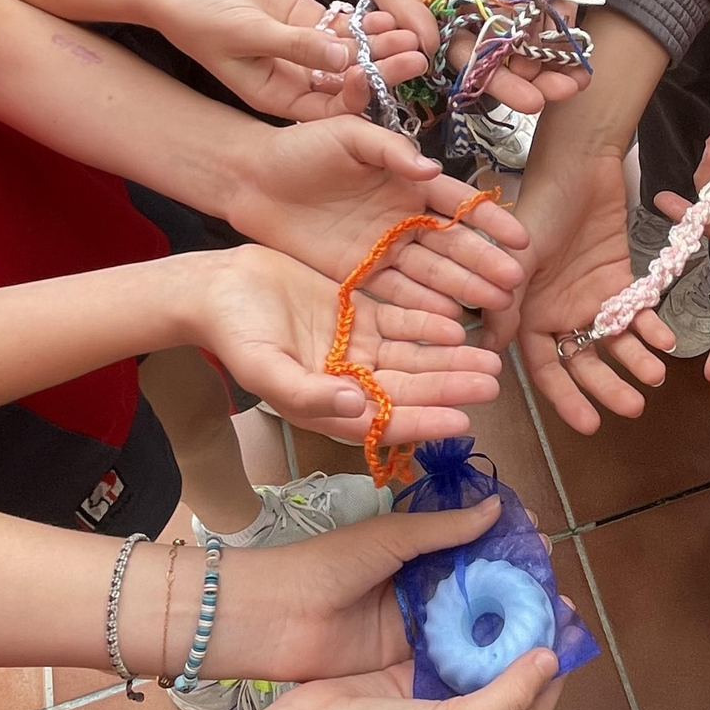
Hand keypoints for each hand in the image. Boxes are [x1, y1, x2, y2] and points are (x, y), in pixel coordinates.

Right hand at [139, 0, 427, 120]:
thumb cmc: (198, 16)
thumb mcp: (247, 33)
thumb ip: (296, 45)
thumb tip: (342, 57)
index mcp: (277, 95)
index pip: (326, 108)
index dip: (356, 98)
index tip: (379, 78)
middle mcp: (295, 78)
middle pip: (346, 80)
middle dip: (381, 69)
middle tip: (414, 56)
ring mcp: (303, 48)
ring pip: (349, 51)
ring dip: (378, 44)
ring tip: (409, 33)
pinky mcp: (305, 20)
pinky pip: (341, 25)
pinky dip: (362, 21)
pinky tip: (386, 15)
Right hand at [187, 245, 501, 440]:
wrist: (216, 286)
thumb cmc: (231, 332)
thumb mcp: (263, 366)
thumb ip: (307, 392)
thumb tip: (354, 407)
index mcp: (325, 406)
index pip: (384, 421)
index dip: (424, 422)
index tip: (462, 423)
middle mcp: (346, 381)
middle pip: (409, 388)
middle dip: (450, 388)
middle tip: (493, 384)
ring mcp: (354, 346)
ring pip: (412, 356)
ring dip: (449, 359)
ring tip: (489, 359)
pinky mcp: (357, 313)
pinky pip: (401, 321)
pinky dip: (428, 324)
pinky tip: (458, 325)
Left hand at [226, 116, 529, 315]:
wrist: (252, 177)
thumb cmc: (303, 146)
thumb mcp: (348, 134)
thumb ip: (389, 150)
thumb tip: (430, 170)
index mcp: (407, 181)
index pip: (458, 202)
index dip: (489, 220)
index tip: (520, 237)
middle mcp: (403, 217)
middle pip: (452, 244)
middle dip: (485, 262)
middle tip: (514, 282)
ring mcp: (383, 248)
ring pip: (432, 271)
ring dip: (463, 287)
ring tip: (495, 304)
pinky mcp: (359, 273)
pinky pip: (397, 292)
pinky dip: (423, 304)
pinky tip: (450, 317)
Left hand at [241, 496, 565, 705]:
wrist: (279, 616)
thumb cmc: (329, 563)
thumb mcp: (391, 534)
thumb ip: (444, 526)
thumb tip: (496, 507)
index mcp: (412, 541)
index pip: (467, 533)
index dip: (501, 532)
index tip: (536, 529)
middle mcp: (419, 578)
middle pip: (475, 575)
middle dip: (512, 572)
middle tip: (549, 570)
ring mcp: (416, 618)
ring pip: (469, 612)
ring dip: (502, 609)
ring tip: (544, 604)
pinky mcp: (409, 656)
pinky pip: (451, 648)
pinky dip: (480, 645)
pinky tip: (514, 642)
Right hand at [500, 146, 673, 432]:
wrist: (578, 166)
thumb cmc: (537, 210)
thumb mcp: (515, 260)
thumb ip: (507, 305)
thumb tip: (487, 351)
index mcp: (528, 314)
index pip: (546, 368)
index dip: (564, 398)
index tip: (587, 425)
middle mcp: (559, 312)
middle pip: (584, 362)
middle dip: (607, 387)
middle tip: (632, 409)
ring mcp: (590, 297)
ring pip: (615, 342)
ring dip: (634, 361)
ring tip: (654, 376)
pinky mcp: (619, 278)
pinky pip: (637, 312)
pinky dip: (651, 326)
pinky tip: (664, 339)